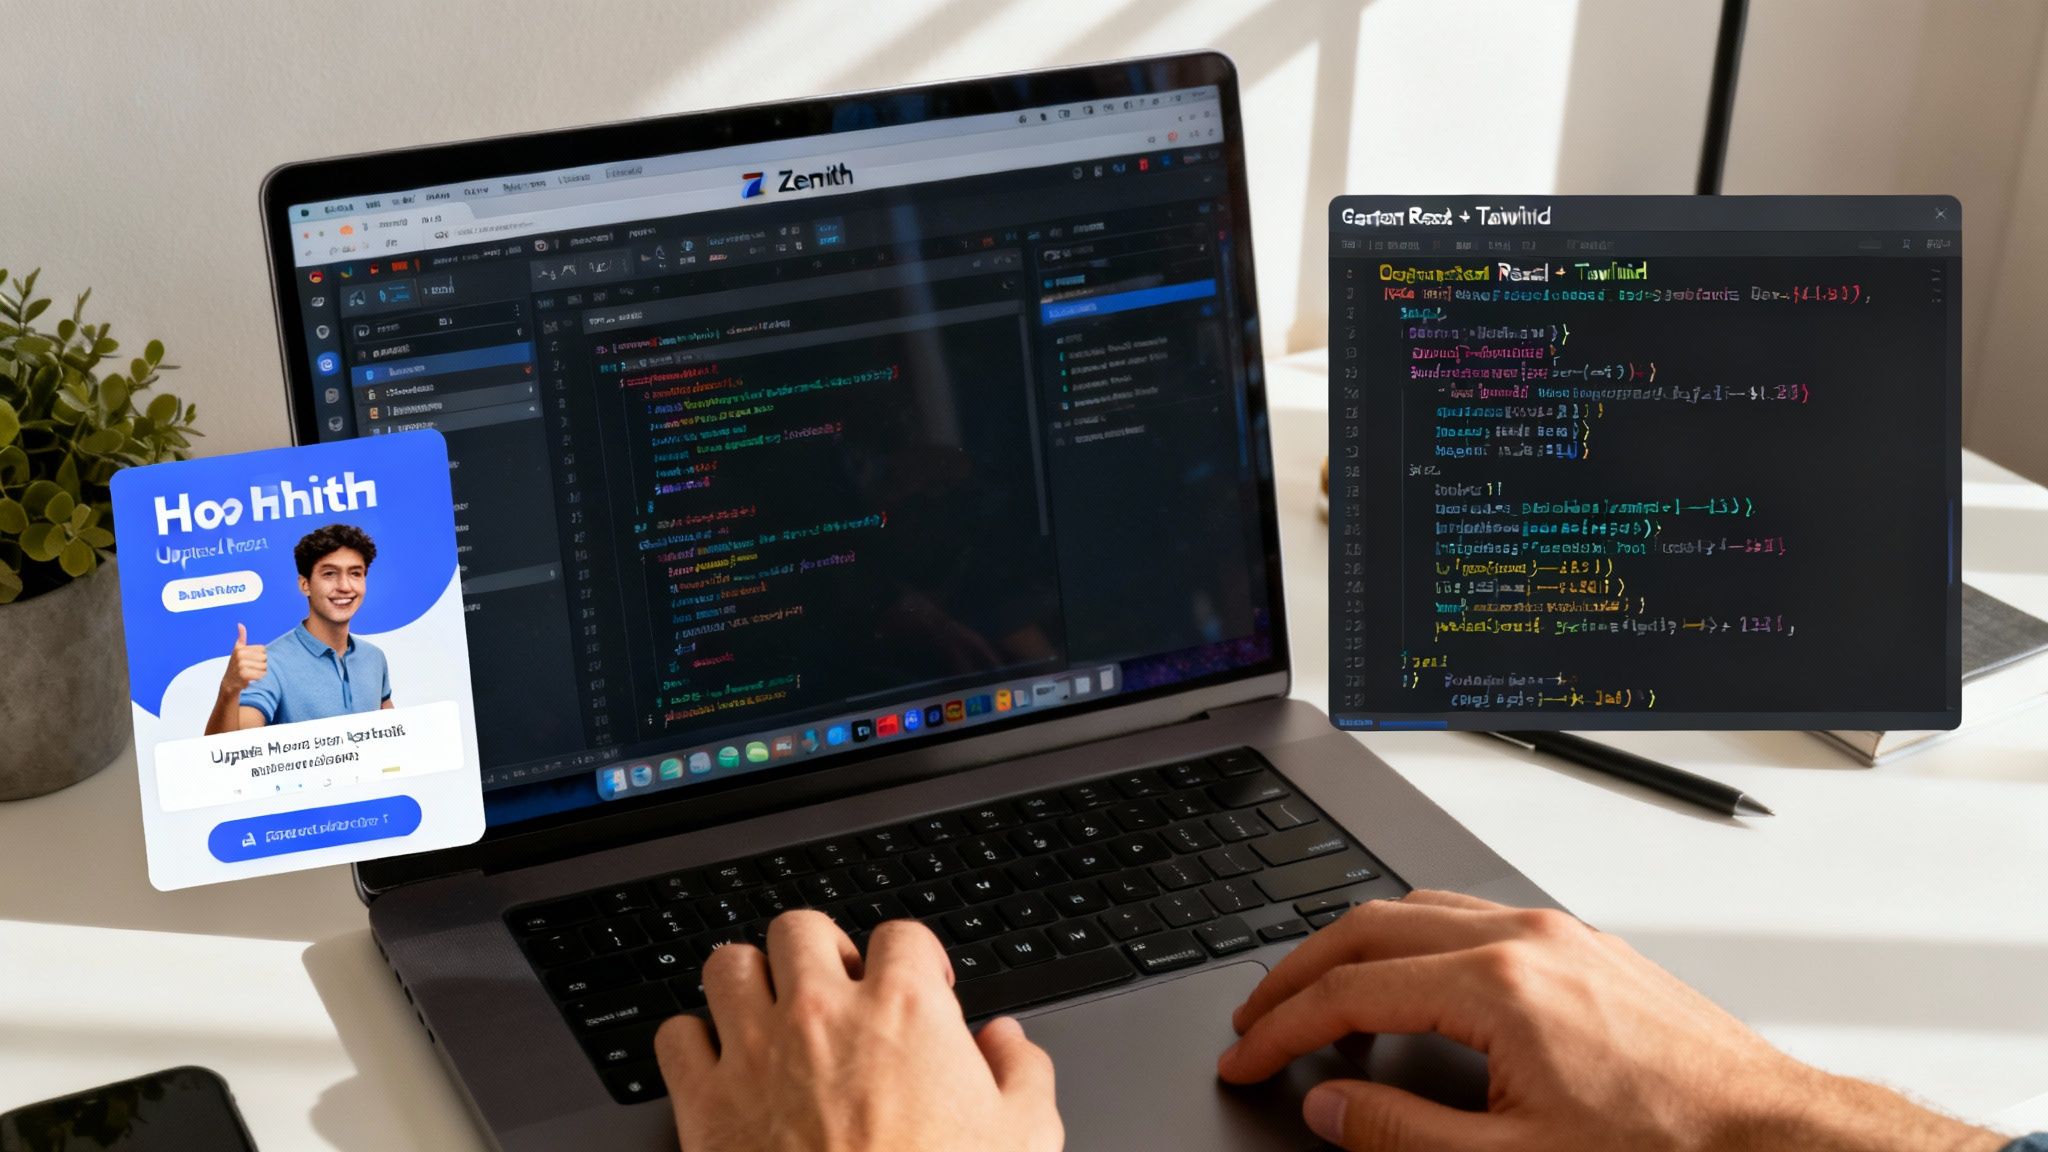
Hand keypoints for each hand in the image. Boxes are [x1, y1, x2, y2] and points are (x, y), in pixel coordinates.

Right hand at [220, 623, 266, 694]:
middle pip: (265, 658)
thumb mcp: (238, 650)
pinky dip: (259, 678)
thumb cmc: (236, 665)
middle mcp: (240, 656)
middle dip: (261, 665)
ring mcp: (241, 665)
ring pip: (264, 667)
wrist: (229, 683)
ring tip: (251, 673)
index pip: (263, 650)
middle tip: (251, 668)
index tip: (251, 661)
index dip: (260, 656)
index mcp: (240, 648)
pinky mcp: (244, 675)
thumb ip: (241, 638)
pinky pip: (261, 675)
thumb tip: (240, 624)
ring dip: (261, 672)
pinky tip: (252, 679)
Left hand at [654, 910, 1061, 1151]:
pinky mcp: (704, 1103)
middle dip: (821, 951)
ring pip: (729, 964)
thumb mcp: (1024, 1137)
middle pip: (801, 928)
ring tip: (770, 1013)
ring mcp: (755, 1053)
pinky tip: (721, 1066)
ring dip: (750, 981)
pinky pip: (675, 1037)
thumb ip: (1022, 1074)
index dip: (914, 957)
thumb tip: (1009, 1042)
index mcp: (904, 1011)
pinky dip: (694, 1043)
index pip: (900, 934)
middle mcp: (821, 1014)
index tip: (917, 983)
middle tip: (838, 989)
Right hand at [1218, 890, 2006, 1151]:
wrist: (1771, 1136)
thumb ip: (1402, 1134)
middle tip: (1256, 1022)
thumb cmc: (1664, 1147)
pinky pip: (1467, 914)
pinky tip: (1406, 983)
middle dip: (1296, 975)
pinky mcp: (1581, 944)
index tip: (1245, 1061)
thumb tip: (1327, 1105)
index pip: (1349, 993)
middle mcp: (1523, 938)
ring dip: (1350, 950)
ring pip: (1415, 908)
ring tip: (1317, 1005)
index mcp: (1497, 987)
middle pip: (1367, 929)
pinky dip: (1409, 941)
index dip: (1281, 1031)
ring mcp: (1555, 932)